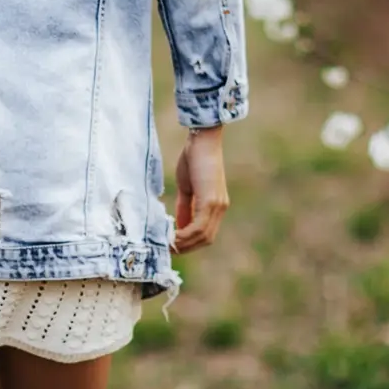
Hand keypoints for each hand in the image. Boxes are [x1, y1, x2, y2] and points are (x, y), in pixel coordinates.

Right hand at [173, 127, 228, 253]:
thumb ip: (186, 207)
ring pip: (203, 236)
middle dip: (187, 247)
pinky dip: (185, 235)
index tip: (173, 245)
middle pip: (206, 239)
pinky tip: (173, 236)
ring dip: (184, 243)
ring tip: (167, 245)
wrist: (202, 140)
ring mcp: (217, 206)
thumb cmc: (194, 158)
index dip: (190, 243)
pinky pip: (199, 226)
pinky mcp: (210, 201)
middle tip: (168, 249)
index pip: (206, 234)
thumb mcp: (188, 188)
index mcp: (216, 205)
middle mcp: (220, 208)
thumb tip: (179, 226)